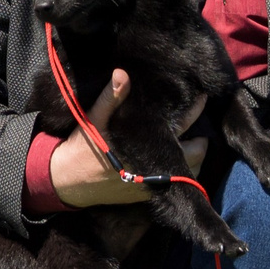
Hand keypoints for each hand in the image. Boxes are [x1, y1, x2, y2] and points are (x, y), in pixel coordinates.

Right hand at [47, 72, 207, 208]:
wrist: (66, 181)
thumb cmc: (81, 148)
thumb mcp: (93, 120)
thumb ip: (110, 97)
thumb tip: (122, 73)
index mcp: (146, 144)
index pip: (182, 125)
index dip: (194, 111)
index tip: (203, 98)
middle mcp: (155, 167)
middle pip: (194, 154)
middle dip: (199, 141)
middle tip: (198, 128)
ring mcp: (152, 183)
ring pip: (189, 173)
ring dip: (191, 159)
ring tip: (189, 146)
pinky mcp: (146, 195)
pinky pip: (173, 186)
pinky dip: (179, 174)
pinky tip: (174, 164)